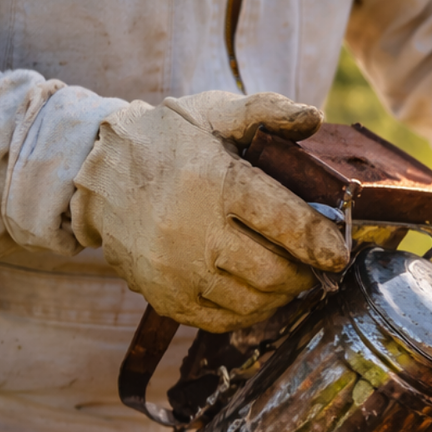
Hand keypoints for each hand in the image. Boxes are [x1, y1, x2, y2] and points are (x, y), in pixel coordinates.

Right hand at [70, 91, 348, 332]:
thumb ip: (265, 111)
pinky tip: (257, 291)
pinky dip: (250, 311)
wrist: (92, 172)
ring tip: (287, 275)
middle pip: (274, 271)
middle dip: (305, 272)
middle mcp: (191, 230)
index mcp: (213, 181)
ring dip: (281, 293)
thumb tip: (314, 117)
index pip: (287, 223)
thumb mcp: (212, 113)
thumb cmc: (166, 141)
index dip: (323, 243)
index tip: (339, 252)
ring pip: (253, 300)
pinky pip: (224, 320)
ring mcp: (175, 269)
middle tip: (314, 264)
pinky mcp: (164, 297)